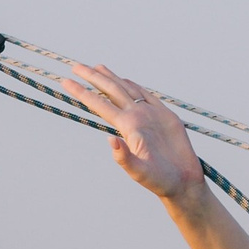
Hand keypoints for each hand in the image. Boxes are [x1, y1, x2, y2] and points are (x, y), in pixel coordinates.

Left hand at [62, 60, 205, 204]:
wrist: (183, 182)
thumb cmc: (159, 180)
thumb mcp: (139, 172)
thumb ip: (124, 158)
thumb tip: (111, 140)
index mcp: (126, 127)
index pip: (99, 104)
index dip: (83, 92)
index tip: (65, 81)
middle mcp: (135, 118)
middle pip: (109, 91)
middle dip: (92, 78)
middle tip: (75, 66)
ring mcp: (149, 115)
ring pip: (126, 90)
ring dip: (111, 78)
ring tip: (97, 67)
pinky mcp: (165, 116)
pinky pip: (147, 96)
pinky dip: (135, 86)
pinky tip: (126, 81)